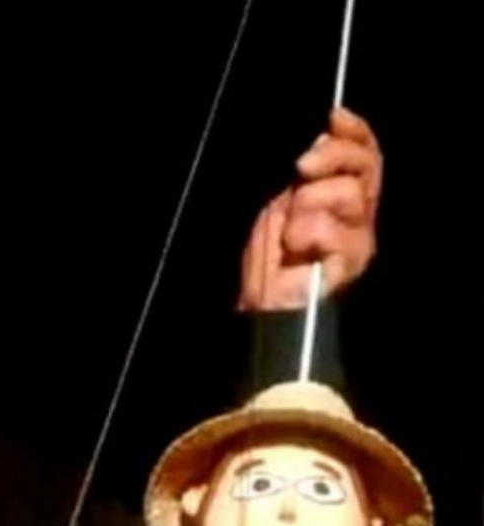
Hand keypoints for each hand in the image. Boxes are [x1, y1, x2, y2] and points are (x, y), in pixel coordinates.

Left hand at [238, 106, 381, 310]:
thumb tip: (325, 134)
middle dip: (332, 156)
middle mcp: (361, 216)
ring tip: (292, 232)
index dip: (356, 132)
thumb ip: (309, 173)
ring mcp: (361, 239)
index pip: (367, 155)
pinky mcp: (353, 261)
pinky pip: (331, 227)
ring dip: (308, 205)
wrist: (265, 301)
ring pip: (348, 192)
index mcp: (347, 199)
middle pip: (365, 166)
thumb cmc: (273, 257)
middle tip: (301, 168)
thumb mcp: (285, 201)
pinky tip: (297, 250)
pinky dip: (305, 233)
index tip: (334, 116)